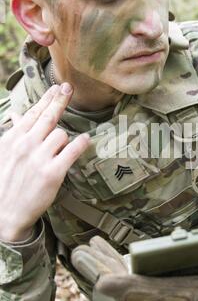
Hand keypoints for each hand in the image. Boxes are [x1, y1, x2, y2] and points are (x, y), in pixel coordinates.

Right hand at [0, 84, 89, 241]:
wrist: (4, 213)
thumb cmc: (4, 182)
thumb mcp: (3, 153)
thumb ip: (13, 133)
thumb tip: (15, 115)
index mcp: (14, 139)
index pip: (33, 113)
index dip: (48, 98)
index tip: (58, 87)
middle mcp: (26, 145)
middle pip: (49, 117)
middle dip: (60, 99)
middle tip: (69, 88)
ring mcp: (40, 158)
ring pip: (61, 134)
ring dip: (64, 138)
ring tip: (60, 148)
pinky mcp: (52, 173)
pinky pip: (72, 151)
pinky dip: (81, 143)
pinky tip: (86, 139)